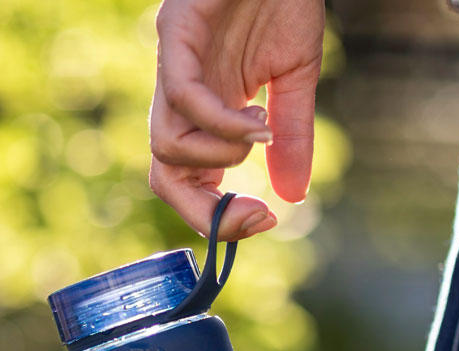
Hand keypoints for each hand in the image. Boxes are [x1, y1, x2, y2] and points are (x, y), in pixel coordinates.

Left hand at [148, 0, 323, 240]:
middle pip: (163, 176)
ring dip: (221, 157)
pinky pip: (185, 96)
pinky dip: (221, 122)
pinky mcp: (175, 33)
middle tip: (255, 216)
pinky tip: (256, 120)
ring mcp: (172, 65)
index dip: (218, 215)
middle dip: (205, 210)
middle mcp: (180, 95)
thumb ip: (290, 140)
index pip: (189, 182)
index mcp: (205, 112)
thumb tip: (293, 198)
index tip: (266, 220)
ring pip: (166, 146)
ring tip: (261, 135)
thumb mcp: (295, 81)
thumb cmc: (282, 1)